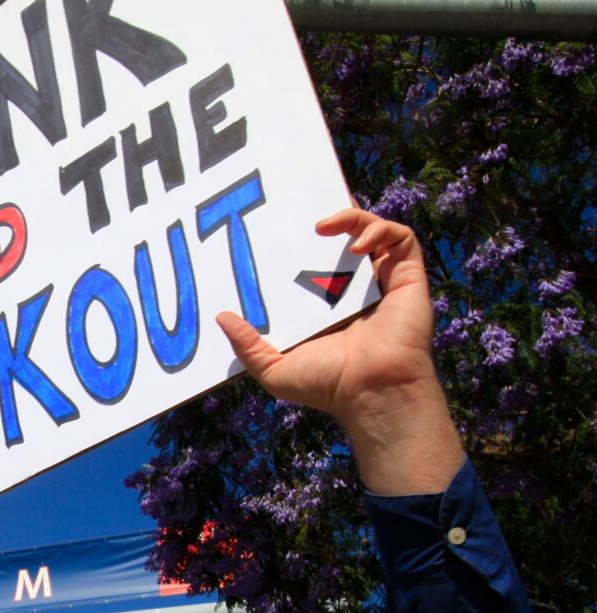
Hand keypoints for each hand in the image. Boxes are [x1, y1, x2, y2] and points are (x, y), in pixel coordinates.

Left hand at [216, 208, 463, 495]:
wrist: (371, 392)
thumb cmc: (327, 386)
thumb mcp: (274, 368)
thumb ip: (247, 345)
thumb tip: (221, 317)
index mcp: (325, 303)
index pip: (311, 261)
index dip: (297, 239)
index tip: (274, 224)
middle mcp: (353, 288)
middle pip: (341, 238)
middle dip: (326, 215)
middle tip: (300, 203)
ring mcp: (381, 281)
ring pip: (371, 231)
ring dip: (351, 217)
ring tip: (323, 225)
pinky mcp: (407, 278)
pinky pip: (402, 239)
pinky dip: (381, 231)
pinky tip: (356, 244)